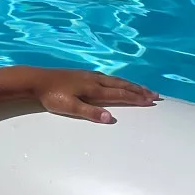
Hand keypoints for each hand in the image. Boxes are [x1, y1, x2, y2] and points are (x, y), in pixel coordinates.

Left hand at [30, 68, 159, 123]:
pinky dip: (120, 82)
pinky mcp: (85, 75)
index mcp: (94, 89)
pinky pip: (109, 78)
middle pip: (123, 85)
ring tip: (144, 89)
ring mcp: (91, 76)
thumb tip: (110, 118)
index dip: (137, 99)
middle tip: (156, 95)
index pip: (121, 94)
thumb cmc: (52, 96)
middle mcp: (96, 80)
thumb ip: (90, 113)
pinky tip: (120, 83)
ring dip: (132, 85)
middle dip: (140, 91)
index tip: (151, 102)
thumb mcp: (70, 107)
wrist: (37, 80)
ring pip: (117, 80)